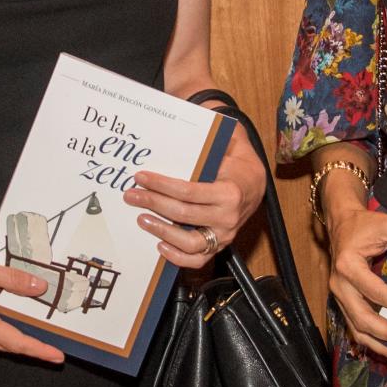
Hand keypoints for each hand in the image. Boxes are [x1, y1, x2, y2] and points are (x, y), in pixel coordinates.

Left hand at [126, 129, 262, 266]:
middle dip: (153, 203)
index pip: (188, 191)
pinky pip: (198, 260)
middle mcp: (227, 217)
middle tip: (132, 195)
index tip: (141, 177)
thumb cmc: (235, 164)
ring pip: (189, 242)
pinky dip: (177, 257)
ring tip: (142, 219)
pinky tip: (160, 244)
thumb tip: (188, 126)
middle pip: (183, 214)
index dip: (161, 185)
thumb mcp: (229, 146)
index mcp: (229, 192)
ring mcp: (223, 235)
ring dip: (162, 231)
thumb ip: (212, 139)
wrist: (255, 185)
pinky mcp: (218, 246)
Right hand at [325, 201, 386, 365]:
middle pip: (362, 318)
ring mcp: (339, 296)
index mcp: (348, 265)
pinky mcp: (344, 303)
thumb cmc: (366, 224)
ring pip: (357, 330)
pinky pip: (357, 328)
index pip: (374, 291)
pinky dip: (374, 342)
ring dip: (381, 346)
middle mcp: (339, 285)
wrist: (342, 223)